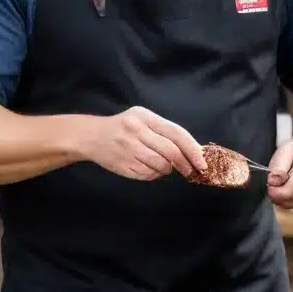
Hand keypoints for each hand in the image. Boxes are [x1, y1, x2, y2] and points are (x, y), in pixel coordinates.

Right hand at [82, 106, 205, 180]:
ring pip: (161, 165)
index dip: (193, 149)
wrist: (90, 136)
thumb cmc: (124, 127)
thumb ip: (166, 131)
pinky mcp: (122, 164)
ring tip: (166, 166)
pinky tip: (151, 168)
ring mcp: (128, 149)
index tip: (202, 161)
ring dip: (169, 169)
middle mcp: (136, 131)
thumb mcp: (143, 119)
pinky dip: (155, 174)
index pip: (176, 133)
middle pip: (171, 151)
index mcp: (145, 117)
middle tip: (191, 170)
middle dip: (185, 164)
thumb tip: (195, 150)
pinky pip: (148, 174)